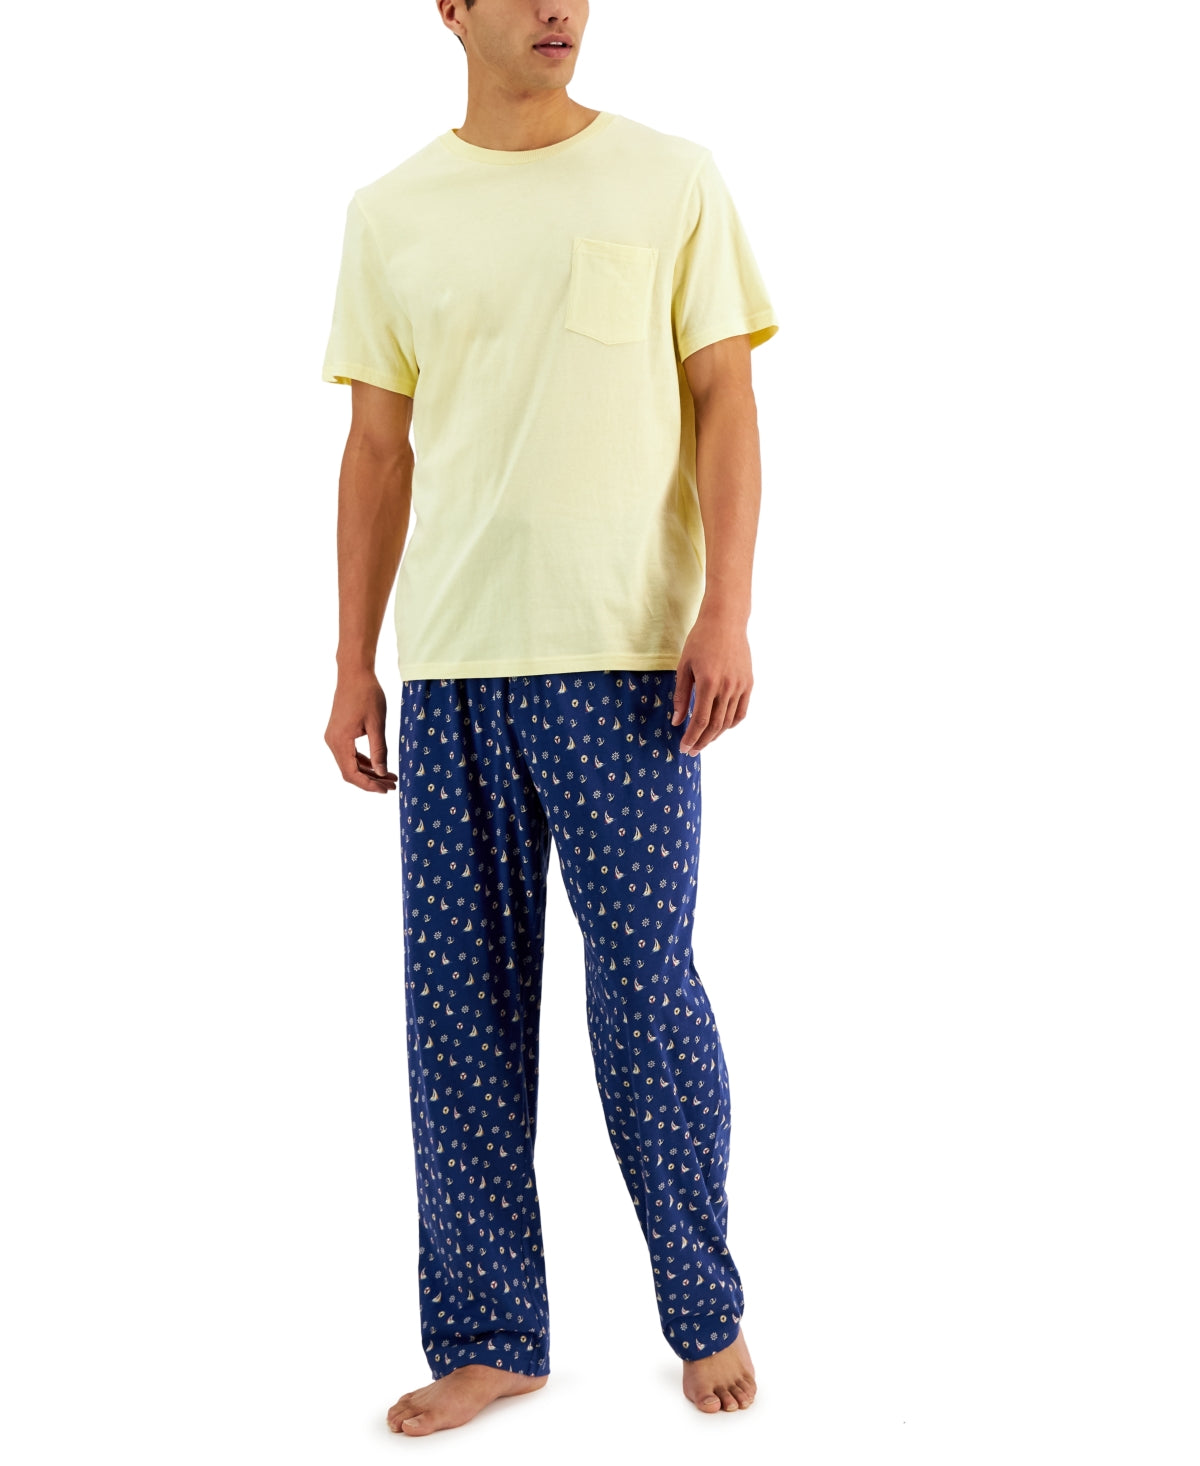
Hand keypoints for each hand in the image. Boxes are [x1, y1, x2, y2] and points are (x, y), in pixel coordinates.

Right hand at [325, 670, 397, 792]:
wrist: (354, 673)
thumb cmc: (367, 695)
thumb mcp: (377, 724)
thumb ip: (379, 750)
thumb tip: (381, 773)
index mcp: (340, 741)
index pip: (351, 773)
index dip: (368, 785)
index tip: (385, 790)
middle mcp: (332, 741)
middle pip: (350, 772)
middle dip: (371, 781)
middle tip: (391, 786)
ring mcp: (333, 737)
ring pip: (349, 764)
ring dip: (368, 772)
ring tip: (389, 777)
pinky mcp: (338, 732)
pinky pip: (349, 753)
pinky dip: (363, 761)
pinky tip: (379, 765)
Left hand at [671, 610, 752, 755]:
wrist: (725, 621)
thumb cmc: (700, 640)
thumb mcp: (684, 666)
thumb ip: (681, 695)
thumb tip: (677, 721)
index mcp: (708, 683)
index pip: (700, 720)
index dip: (692, 737)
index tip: (684, 748)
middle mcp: (727, 687)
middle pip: (715, 725)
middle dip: (702, 741)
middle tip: (692, 751)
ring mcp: (740, 686)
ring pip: (729, 721)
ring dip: (716, 735)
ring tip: (704, 741)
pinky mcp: (748, 683)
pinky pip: (741, 711)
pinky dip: (731, 723)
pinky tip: (721, 727)